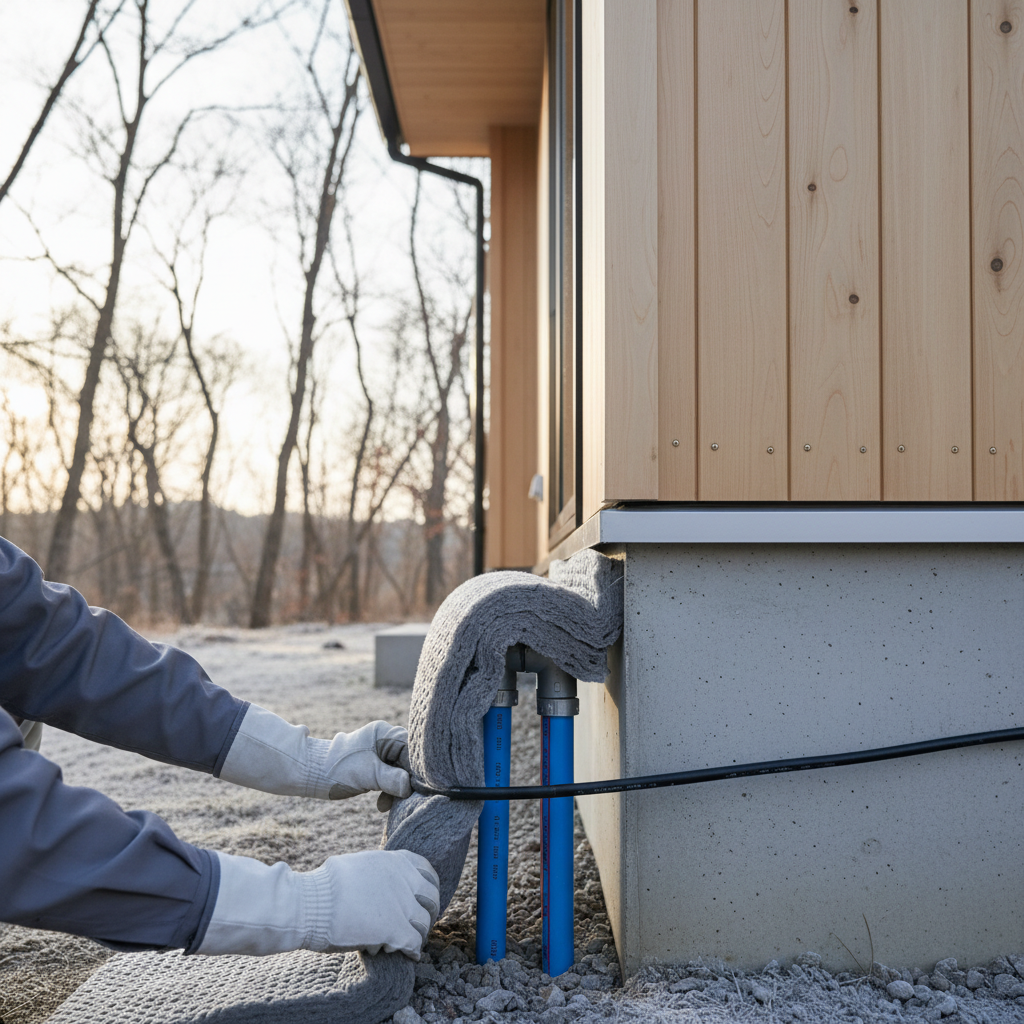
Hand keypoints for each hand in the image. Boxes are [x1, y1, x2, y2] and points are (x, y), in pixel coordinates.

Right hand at [196, 849, 439, 958]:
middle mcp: (403, 879)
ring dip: (418, 934)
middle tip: (421, 923)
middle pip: (431, 898)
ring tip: (410, 942)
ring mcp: (401, 904)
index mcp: (394, 860)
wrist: (312, 904)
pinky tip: (408, 955)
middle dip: (428, 912)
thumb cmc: (326, 887)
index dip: (429, 888)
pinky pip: (413, 943)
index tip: (426, 898)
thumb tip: (384, 877)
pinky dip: (412, 950)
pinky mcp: (395, 929)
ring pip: (423, 923)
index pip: (427, 871)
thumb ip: (379, 870)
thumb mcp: (359, 865)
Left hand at [219, 705, 411, 807]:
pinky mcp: (373, 764)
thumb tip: (410, 787)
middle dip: (406, 782)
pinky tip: (381, 803)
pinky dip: (388, 790)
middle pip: (408, 760)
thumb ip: (393, 779)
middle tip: (402, 800)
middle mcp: (384, 739)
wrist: (309, 772)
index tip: (416, 790)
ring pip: (399, 770)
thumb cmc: (337, 769)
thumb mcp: (368, 775)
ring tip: (385, 805)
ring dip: (396, 789)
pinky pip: (390, 776)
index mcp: (385, 733)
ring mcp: (378, 751)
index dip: (417, 771)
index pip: (413, 750)